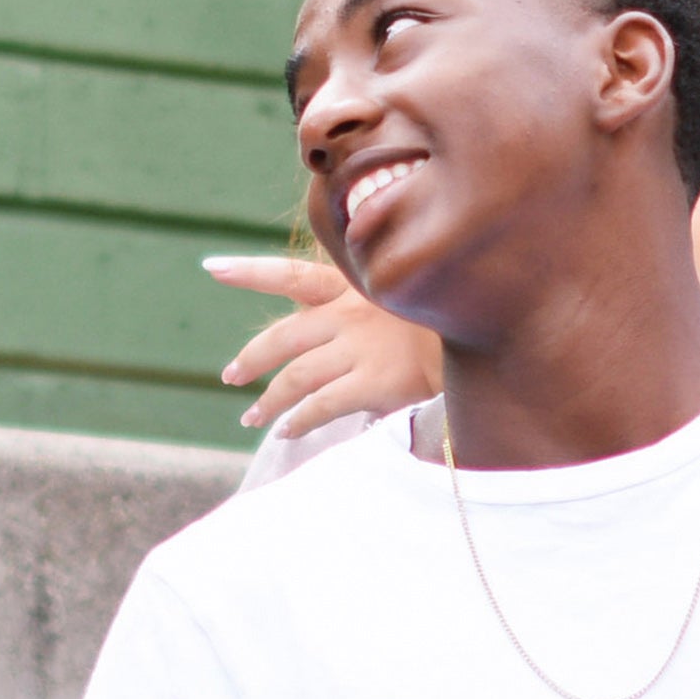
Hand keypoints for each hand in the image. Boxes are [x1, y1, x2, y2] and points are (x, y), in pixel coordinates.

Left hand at [204, 254, 440, 438]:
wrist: (487, 336)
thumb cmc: (446, 317)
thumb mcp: (403, 295)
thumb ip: (369, 307)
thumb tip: (340, 322)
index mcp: (353, 286)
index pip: (291, 275)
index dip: (249, 272)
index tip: (211, 268)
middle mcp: (350, 314)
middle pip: (283, 337)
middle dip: (252, 358)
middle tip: (231, 375)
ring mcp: (360, 348)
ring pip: (296, 377)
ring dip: (270, 400)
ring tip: (253, 416)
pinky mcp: (374, 382)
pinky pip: (321, 405)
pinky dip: (299, 421)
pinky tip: (287, 430)